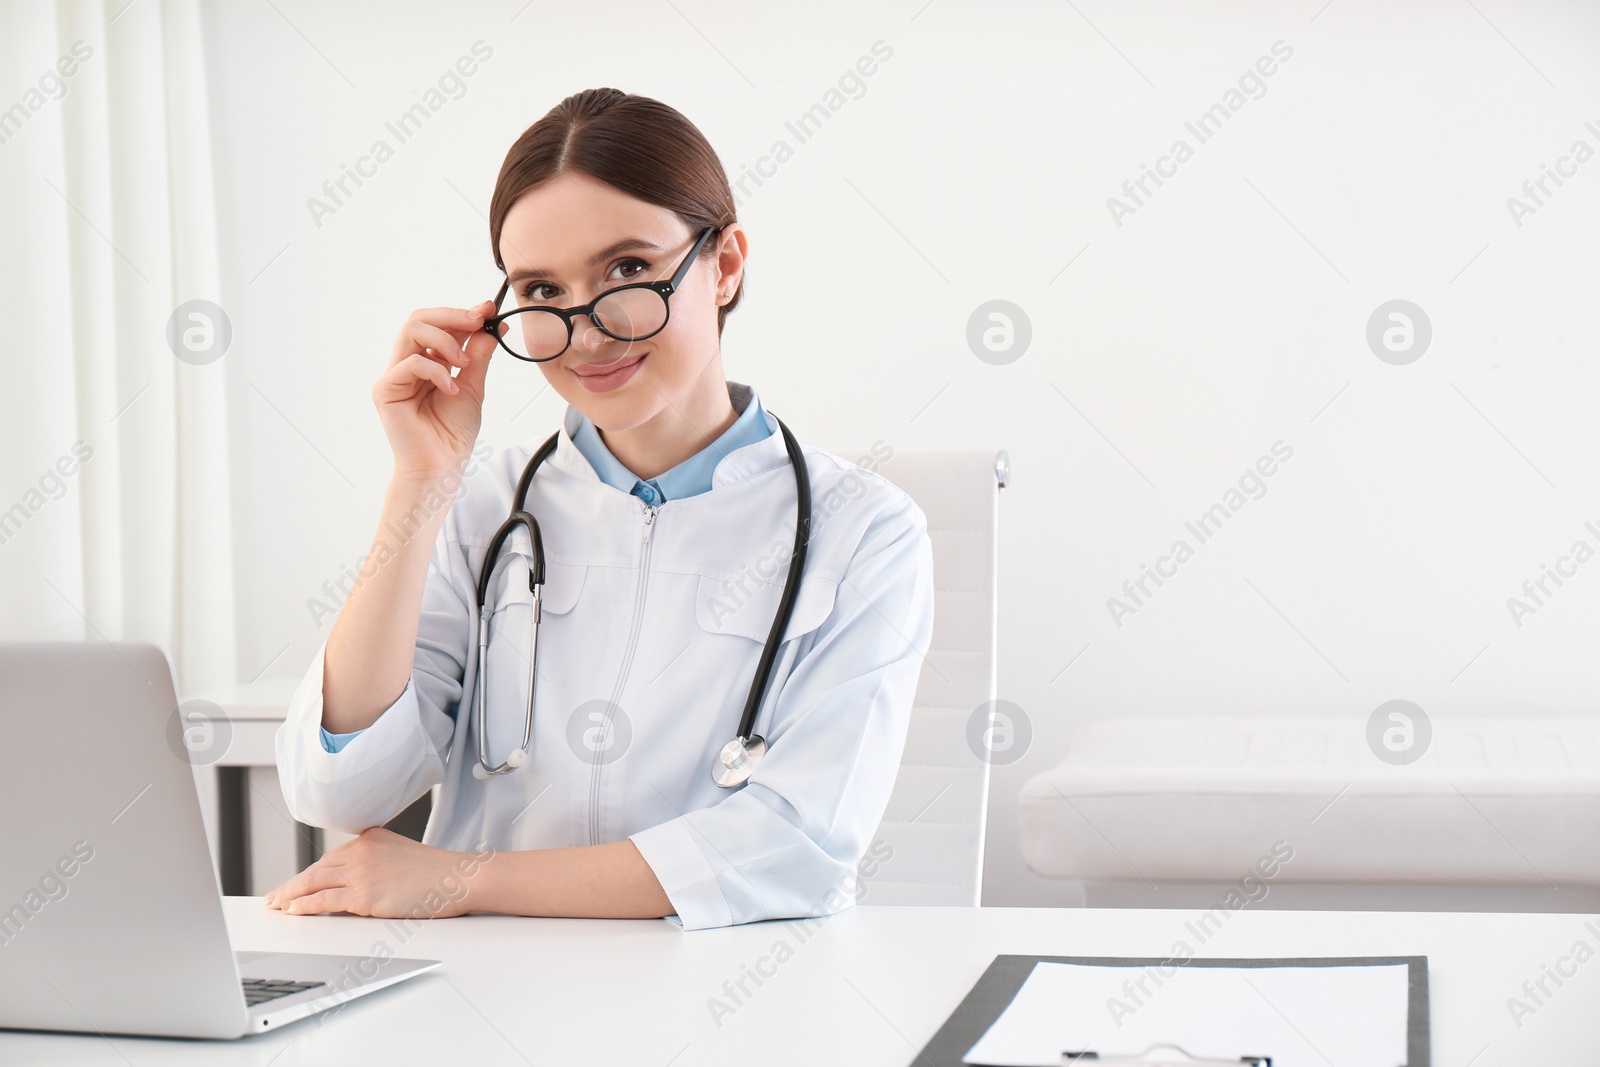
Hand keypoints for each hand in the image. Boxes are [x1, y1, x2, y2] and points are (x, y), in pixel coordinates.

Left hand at [263, 827, 488, 918]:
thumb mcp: (401, 855)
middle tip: (274, 897)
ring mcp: (362, 872)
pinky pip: (325, 901)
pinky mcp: (365, 894)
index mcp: (370, 838)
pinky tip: (294, 910)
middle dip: (292, 885)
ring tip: (277, 905)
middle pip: (317, 869)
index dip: (309, 874)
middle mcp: (362, 850)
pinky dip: (306, 905)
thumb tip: (351, 887)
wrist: (459, 878)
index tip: (294, 884)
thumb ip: (375, 863)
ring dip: (292, 895)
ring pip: (315, 883)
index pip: (330, 858)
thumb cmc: (438, 873)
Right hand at [374, 300, 499, 481]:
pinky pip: (411, 363)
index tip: (488, 310)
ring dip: (445, 340)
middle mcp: (407, 364)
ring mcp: (394, 375)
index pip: (437, 325)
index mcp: (426, 361)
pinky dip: (437, 371)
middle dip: (452, 316)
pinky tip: (451, 389)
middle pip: (419, 319)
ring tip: (463, 364)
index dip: (462, 313)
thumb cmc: (452, 433)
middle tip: (478, 321)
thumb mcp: (473, 386)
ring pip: (411, 331)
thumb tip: (494, 326)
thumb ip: (479, 356)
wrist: (442, 465)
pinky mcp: (385, 389)